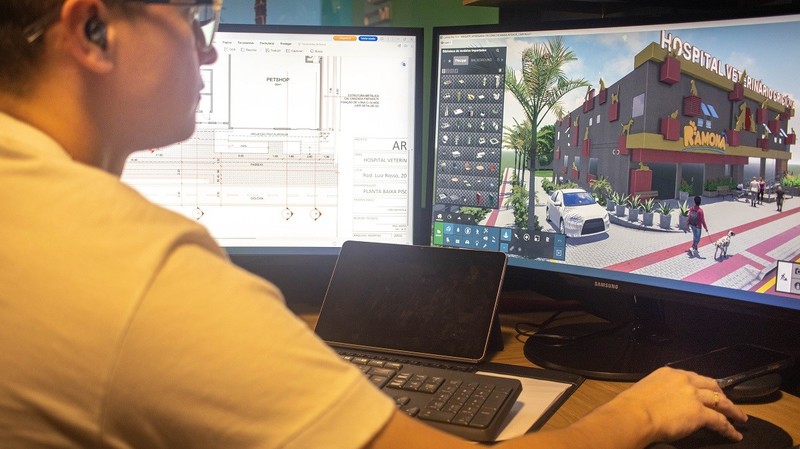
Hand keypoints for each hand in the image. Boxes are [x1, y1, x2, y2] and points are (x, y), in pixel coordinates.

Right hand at [613, 367, 747, 443]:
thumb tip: (663, 401)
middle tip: (728, 403)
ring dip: (732, 410)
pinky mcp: (700, 413)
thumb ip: (659, 391)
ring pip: (720, 401)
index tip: (707, 390)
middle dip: (721, 394)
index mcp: (669, 373)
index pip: (693, 377)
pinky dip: (729, 428)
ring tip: (740, 418)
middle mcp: (684, 380)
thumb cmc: (632, 406)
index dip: (703, 385)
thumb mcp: (646, 389)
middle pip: (711, 386)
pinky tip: (734, 434)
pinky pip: (720, 421)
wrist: (635, 415)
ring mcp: (694, 396)